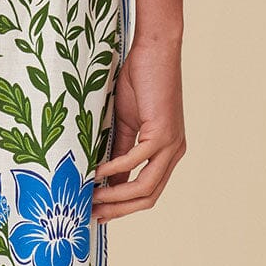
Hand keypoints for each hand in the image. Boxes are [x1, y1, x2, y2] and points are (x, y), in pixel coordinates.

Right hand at [91, 35, 185, 221]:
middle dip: (118, 210)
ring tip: (91, 198)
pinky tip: (97, 173)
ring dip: (116, 197)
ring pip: (145, 187)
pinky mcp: (163, 132)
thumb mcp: (125, 124)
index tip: (98, 214)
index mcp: (167, 153)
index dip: (122, 207)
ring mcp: (171, 144)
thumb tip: (108, 183)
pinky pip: (136, 160)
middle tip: (92, 214)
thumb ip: (119, 154)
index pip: (147, 193)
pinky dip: (115, 170)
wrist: (155, 50)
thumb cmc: (140, 82)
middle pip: (148, 198)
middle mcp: (174, 153)